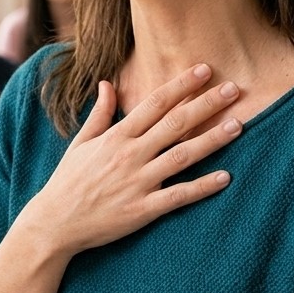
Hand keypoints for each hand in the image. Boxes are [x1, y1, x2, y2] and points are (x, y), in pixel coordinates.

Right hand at [32, 63, 241, 255]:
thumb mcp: (80, 142)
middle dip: (206, 104)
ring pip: (183, 156)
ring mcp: (138, 182)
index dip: (181, 85)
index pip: (154, 103)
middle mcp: (130, 155)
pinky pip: (178, 196)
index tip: (204, 70)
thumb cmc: (68, 181)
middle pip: (175, 124)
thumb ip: (99, 113)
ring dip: (212, 140)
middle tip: (233, 89)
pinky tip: (226, 177)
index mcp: (116, 136)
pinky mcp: (143, 209)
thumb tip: (107, 83)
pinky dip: (202, 187)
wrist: (55, 222)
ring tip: (238, 126)